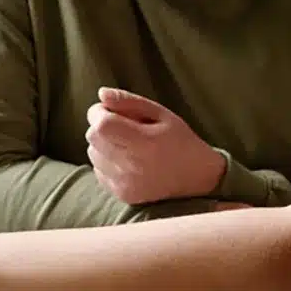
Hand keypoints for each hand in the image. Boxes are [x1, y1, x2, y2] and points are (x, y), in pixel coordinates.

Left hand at [85, 88, 225, 205]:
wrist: (197, 178)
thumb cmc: (180, 140)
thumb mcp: (161, 114)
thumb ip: (130, 102)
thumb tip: (102, 95)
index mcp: (145, 143)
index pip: (102, 125)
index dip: (98, 113)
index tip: (108, 109)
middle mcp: (133, 166)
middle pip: (93, 139)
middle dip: (100, 126)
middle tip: (120, 125)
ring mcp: (126, 184)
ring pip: (93, 155)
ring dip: (102, 144)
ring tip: (125, 144)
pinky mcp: (123, 195)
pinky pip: (99, 171)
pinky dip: (106, 162)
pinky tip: (126, 160)